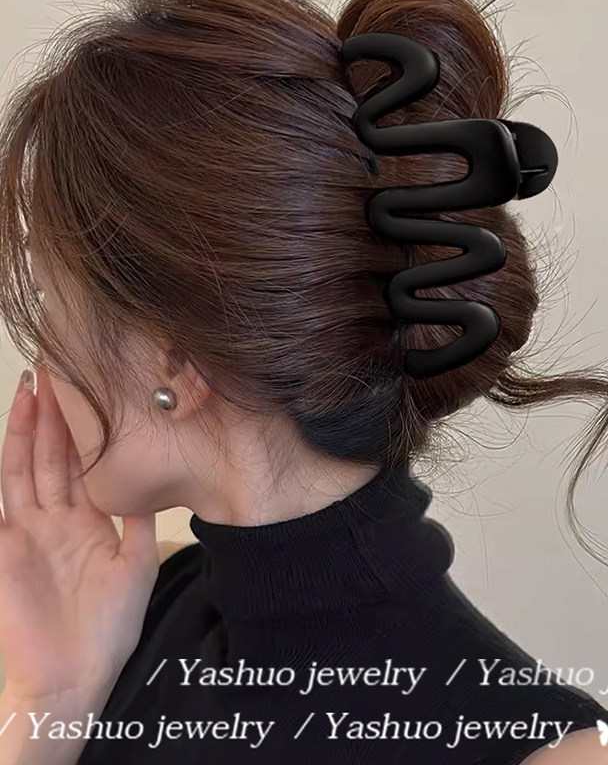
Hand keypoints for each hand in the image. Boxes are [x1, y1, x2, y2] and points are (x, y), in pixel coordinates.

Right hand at [0, 365, 158, 702]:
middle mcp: (56, 517)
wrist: (78, 672)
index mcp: (89, 517)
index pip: (83, 461)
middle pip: (51, 455)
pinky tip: (4, 444)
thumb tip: (157, 478)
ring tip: (29, 392)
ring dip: (25, 432)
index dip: (83, 427)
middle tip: (51, 371)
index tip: (87, 388)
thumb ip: (140, 517)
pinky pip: (0, 504)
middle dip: (51, 414)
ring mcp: (28, 531)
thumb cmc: (110, 622)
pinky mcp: (5, 549)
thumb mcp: (138, 560)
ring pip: (25, 470)